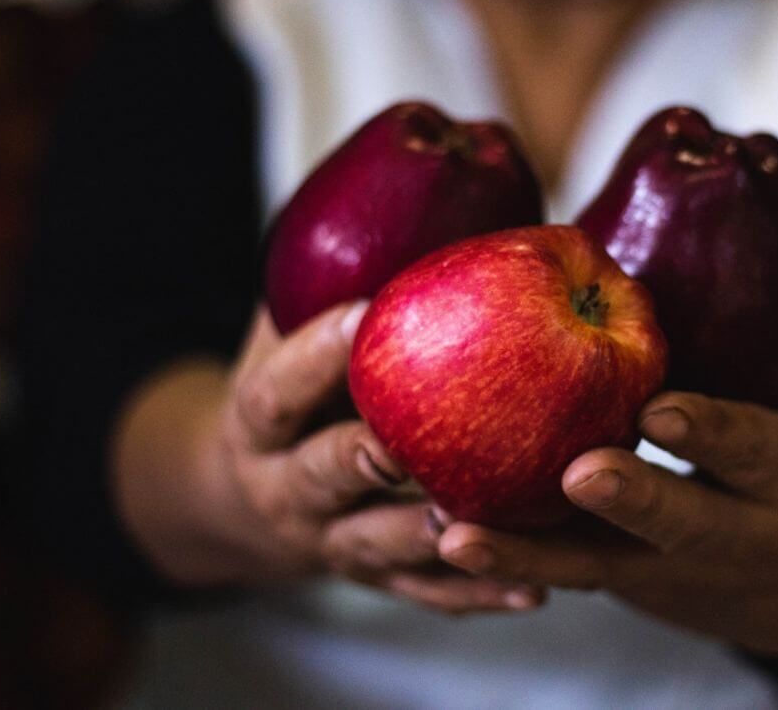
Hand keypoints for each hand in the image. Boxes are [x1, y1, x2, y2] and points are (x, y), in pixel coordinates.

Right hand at [115, 304, 542, 613]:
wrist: (242, 499)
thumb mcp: (278, 339)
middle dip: (358, 459)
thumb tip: (411, 183)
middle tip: (401, 445)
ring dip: (429, 538)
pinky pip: (427, 594)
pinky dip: (478, 593)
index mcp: (259, 420)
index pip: (279, 388)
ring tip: (479, 523)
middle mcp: (286, 487)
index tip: (362, 316)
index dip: (315, 354)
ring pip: (377, 546)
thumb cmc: (286, 392)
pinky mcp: (377, 578)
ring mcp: (331, 541)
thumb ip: (321, 285)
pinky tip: (534, 589)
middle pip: (319, 476)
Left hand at [436, 322, 777, 651]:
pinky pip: (568, 571)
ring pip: (599, 567)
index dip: (711, 431)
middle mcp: (739, 534)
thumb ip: (770, 323)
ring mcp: (676, 573)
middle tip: (575, 474)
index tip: (659, 407)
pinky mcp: (626, 583)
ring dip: (528, 553)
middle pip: (680, 524)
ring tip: (456, 534)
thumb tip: (706, 216)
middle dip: (630, 501)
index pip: (754, 449)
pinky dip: (510, 558)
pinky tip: (446, 535)